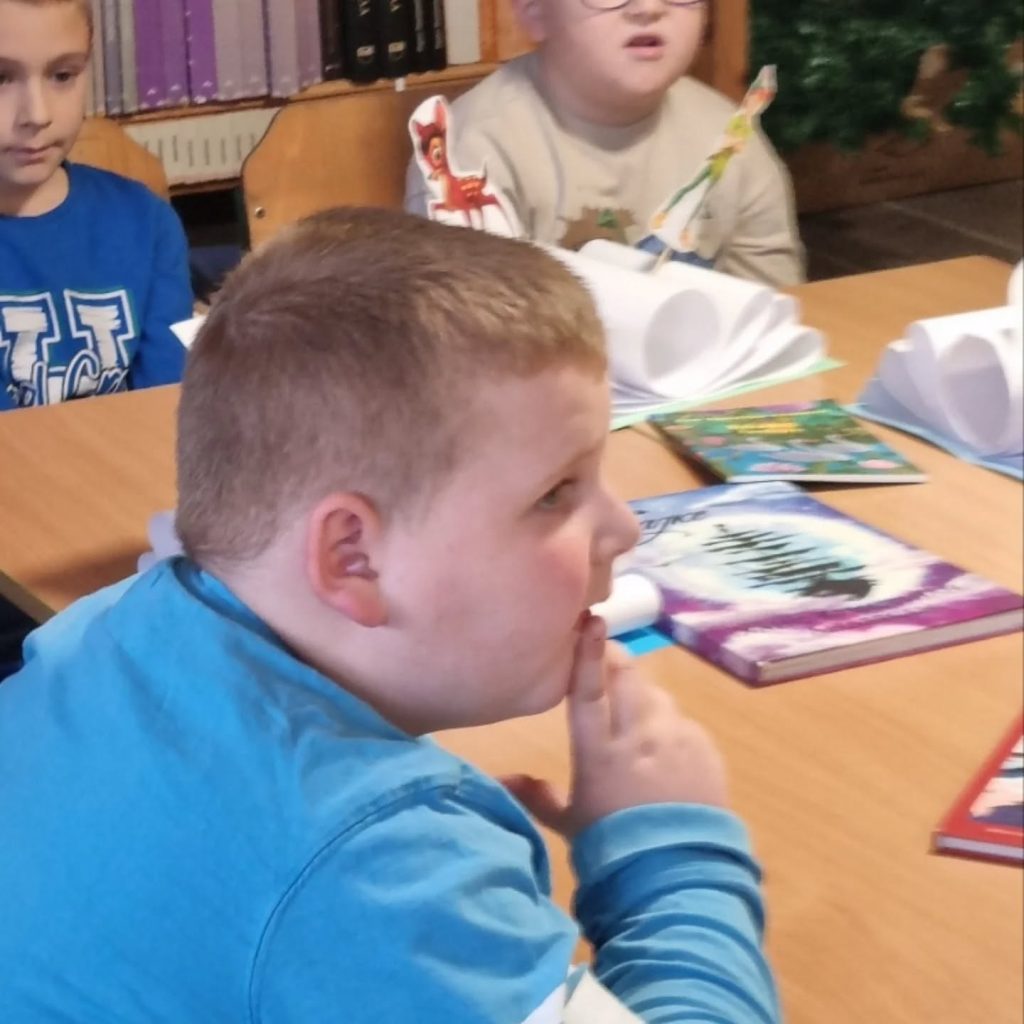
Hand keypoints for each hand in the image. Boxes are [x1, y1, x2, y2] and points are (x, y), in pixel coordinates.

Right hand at [503, 615, 727, 837]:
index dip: (587, 653)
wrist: (679, 879)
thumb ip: (537, 796)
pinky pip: (685, 724)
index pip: (589, 690)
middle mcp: (639, 737)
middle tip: (608, 661)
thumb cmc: (614, 850)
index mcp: (599, 753)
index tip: (590, 619)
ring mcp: (677, 741)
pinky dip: (671, 729)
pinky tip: (667, 755)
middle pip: (628, 679)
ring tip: (638, 720)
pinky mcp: (706, 750)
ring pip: (658, 698)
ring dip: (644, 699)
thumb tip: (500, 778)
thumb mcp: (570, 825)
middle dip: (617, 662)